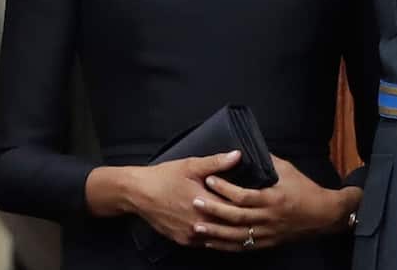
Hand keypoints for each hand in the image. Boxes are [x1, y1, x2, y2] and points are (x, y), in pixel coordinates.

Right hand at [123, 150, 246, 246]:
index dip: (248, 205)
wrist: (138, 193)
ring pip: (218, 237)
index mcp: (205, 204)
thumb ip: (216, 162)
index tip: (259, 200)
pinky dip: (214, 236)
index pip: (235, 209)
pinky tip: (220, 229)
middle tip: (255, 212)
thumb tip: (238, 155)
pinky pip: (205, 242)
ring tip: (241, 223)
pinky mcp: (183, 241)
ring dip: (228, 230)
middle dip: (241, 219)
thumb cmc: (163, 177)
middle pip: (228, 225)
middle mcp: (199, 224)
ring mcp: (191, 235)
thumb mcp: (191, 165)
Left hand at [190, 155, 359, 251]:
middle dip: (214, 210)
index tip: (209, 179)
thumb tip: (246, 150)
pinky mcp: (268, 243)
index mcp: (273, 199)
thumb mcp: (287, 170)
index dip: (225, 189)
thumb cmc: (305, 190)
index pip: (244, 196)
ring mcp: (268, 233)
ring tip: (197, 227)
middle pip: (237, 217)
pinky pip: (244, 246)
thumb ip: (266, 161)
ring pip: (238, 236)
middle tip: (195, 202)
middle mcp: (269, 218)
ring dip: (216, 232)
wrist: (324, 215)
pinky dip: (227, 246)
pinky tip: (212, 243)